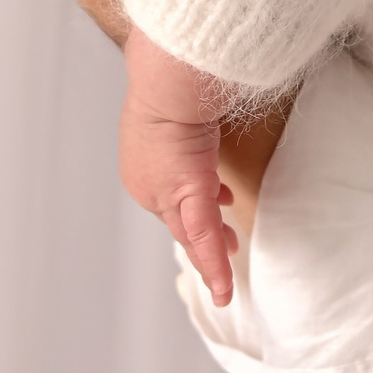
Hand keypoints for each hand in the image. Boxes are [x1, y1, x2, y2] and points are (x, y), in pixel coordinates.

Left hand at [119, 26, 237, 303]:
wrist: (168, 79)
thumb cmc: (174, 80)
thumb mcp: (178, 107)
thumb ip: (188, 119)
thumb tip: (200, 106)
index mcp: (140, 162)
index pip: (168, 194)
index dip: (191, 203)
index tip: (219, 203)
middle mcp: (146, 184)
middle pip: (178, 217)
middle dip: (203, 231)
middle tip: (227, 241)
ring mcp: (164, 195)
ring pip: (190, 232)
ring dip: (211, 250)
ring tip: (231, 253)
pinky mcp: (187, 197)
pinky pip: (203, 241)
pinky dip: (214, 268)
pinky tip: (224, 292)